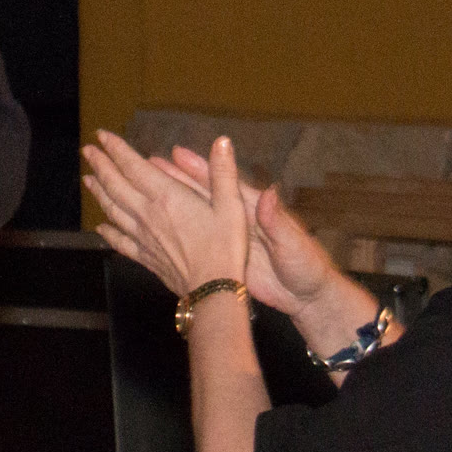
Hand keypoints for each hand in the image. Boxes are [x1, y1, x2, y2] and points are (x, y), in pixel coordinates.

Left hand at [82, 129, 248, 297]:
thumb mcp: (232, 206)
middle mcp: (147, 213)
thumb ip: (223, 173)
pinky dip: (107, 232)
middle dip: (100, 165)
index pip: (132, 166)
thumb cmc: (225, 248)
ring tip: (88, 179)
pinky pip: (120, 241)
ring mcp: (142, 236)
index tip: (102, 136)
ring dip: (99, 192)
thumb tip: (222, 141)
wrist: (213, 290)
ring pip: (112, 209)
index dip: (116, 149)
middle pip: (115, 185)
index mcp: (166, 196)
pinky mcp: (144, 256)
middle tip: (87, 151)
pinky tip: (100, 227)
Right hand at [147, 144, 344, 318]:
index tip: (177, 154)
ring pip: (193, 217)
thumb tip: (270, 193)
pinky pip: (195, 243)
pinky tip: (158, 231)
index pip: (223, 183)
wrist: (306, 297)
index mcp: (255, 209)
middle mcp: (236, 219)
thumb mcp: (293, 244)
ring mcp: (227, 239)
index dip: (200, 168)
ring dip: (170, 204)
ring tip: (144, 190)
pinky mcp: (223, 258)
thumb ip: (278, 221)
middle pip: (201, 195)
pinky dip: (177, 236)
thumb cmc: (306, 266)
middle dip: (175, 179)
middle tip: (149, 164)